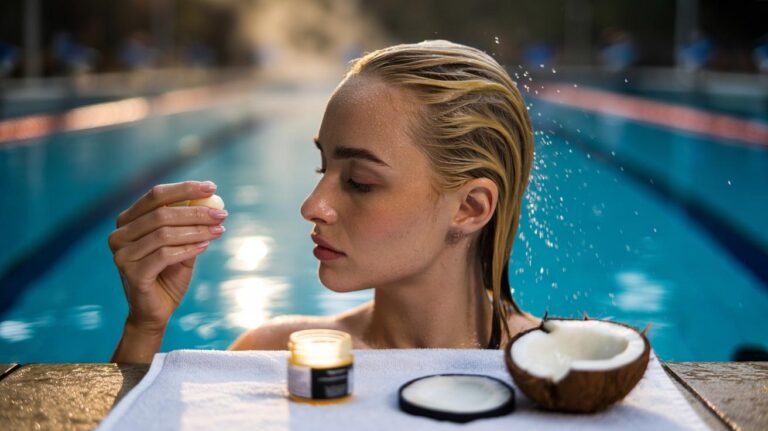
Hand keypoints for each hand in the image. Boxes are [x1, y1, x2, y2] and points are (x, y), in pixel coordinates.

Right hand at [108, 180, 227, 335]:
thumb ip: (190, 223)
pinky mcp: (131, 273)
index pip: (156, 195)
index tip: (211, 187)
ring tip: (218, 231)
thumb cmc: (169, 274)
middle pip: (162, 213)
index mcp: (128, 220)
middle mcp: (119, 234)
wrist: (156, 311)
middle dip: (196, 211)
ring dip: (196, 230)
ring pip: (164, 233)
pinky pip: (164, 254)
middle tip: (221, 214)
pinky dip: (188, 248)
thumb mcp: (182, 243)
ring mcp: (122, 254)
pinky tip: (205, 246)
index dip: (185, 189)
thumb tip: (213, 200)